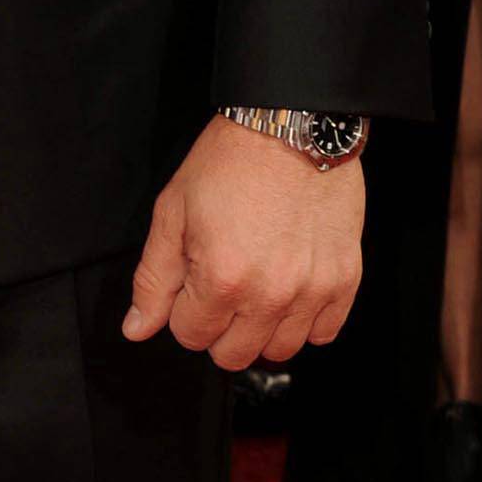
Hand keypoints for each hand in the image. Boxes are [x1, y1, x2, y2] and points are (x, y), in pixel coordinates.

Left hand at [123, 113, 363, 370]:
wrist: (290, 127)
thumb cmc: (228, 163)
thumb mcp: (172, 213)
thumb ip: (153, 279)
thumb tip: (136, 328)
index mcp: (222, 278)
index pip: (190, 336)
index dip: (182, 310)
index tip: (191, 280)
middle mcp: (270, 294)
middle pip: (233, 355)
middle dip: (217, 327)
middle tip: (220, 286)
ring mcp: (312, 290)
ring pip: (280, 350)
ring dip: (261, 329)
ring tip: (255, 287)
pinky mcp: (345, 280)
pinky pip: (324, 333)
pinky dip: (304, 321)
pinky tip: (289, 289)